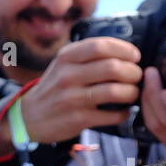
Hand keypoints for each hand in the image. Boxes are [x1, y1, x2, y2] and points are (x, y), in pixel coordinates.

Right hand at [19, 37, 142, 144]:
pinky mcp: (78, 119)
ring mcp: (72, 99)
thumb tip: (123, 52)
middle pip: (113, 67)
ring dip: (131, 92)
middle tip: (136, 76)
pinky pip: (111, 115)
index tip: (134, 56)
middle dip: (133, 72)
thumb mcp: (62, 64)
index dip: (124, 50)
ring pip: (115, 91)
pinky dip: (123, 113)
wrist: (29, 118)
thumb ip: (87, 55)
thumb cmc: (53, 88)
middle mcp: (67, 76)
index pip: (101, 46)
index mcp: (66, 58)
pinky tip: (122, 111)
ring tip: (132, 93)